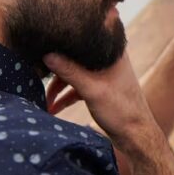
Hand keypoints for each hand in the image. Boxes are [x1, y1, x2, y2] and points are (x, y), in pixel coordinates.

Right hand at [43, 52, 160, 151]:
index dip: (65, 41)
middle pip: (76, 58)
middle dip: (57, 69)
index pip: (84, 39)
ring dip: (59, 87)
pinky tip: (53, 108)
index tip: (45, 44)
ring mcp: (103, 75)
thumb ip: (70, 71)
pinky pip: (78, 87)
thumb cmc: (121, 110)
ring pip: (75, 74)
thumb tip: (47, 55)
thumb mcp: (92, 90)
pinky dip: (66, 96)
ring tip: (44, 100)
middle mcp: (108, 60)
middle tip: (37, 77)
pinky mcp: (100, 88)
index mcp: (112, 53)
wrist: (136, 135)